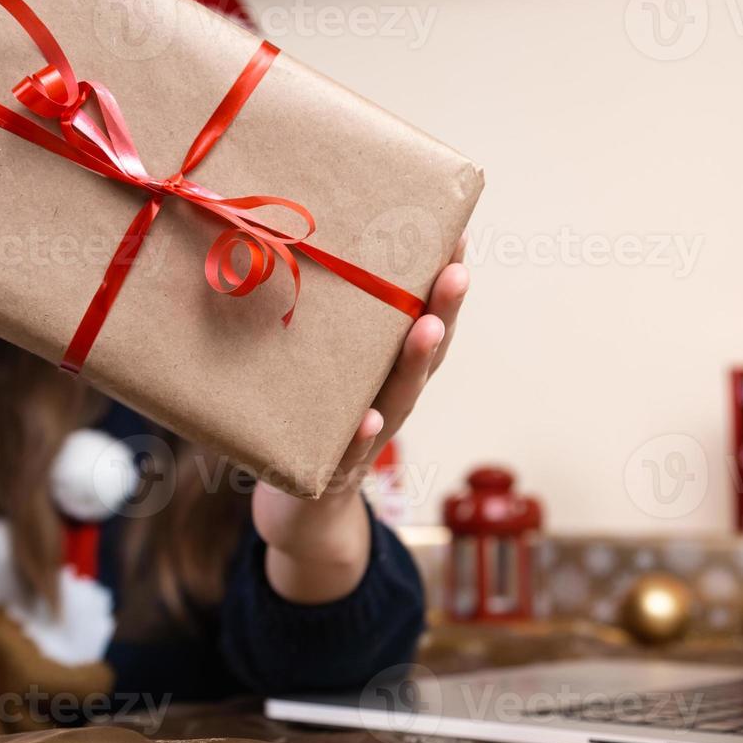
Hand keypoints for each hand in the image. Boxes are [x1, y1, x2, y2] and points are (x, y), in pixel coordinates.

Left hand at [252, 236, 469, 604]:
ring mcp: (368, 438)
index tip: (458, 234)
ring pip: (399, 397)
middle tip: (456, 269)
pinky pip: (349, 454)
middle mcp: (390, 400)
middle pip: (425, 352)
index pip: (424, 319)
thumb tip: (284, 240)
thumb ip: (317, 322)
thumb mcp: (315, 366)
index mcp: (386, 370)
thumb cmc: (306, 420)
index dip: (442, 282)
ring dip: (416, 362)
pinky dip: (362, 437)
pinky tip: (370, 419)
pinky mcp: (336, 473)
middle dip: (443, 309)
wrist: (299, 509)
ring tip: (428, 327)